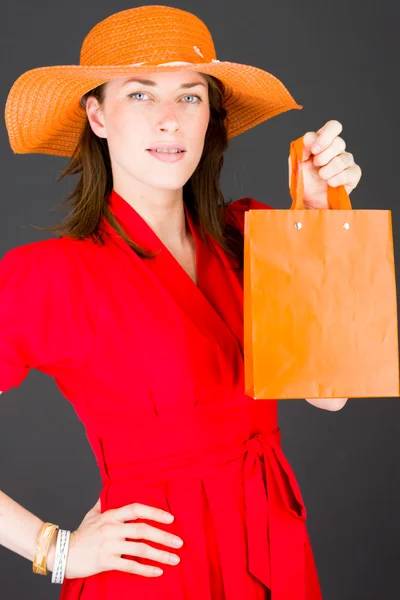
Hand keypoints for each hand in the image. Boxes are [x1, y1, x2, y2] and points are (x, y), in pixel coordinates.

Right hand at [63, 498, 183, 578]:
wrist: (61, 552)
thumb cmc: (80, 533)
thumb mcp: (92, 514)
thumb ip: (103, 503)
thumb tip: (107, 490)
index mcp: (111, 515)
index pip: (137, 509)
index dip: (155, 512)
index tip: (171, 518)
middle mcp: (112, 528)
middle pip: (143, 530)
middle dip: (164, 536)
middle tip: (179, 542)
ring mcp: (109, 545)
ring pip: (140, 549)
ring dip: (160, 554)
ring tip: (174, 559)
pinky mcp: (106, 562)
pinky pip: (130, 566)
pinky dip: (146, 569)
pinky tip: (158, 571)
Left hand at [288, 120, 361, 208]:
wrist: (309, 202)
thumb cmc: (304, 182)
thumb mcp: (297, 164)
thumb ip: (302, 148)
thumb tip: (310, 138)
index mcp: (323, 142)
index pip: (333, 127)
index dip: (323, 138)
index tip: (313, 151)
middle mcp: (337, 149)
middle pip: (339, 142)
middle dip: (323, 157)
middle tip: (316, 166)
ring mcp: (347, 161)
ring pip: (343, 158)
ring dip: (328, 170)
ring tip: (322, 177)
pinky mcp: (353, 175)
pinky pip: (350, 172)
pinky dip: (337, 179)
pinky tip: (330, 183)